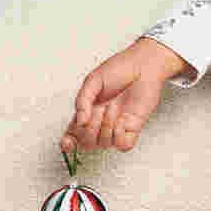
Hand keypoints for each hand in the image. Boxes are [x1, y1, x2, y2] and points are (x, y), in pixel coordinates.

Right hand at [60, 38, 184, 154]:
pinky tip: (122, 120)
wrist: (142, 64)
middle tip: (97, 111)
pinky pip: (124, 145)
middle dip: (89, 130)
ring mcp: (117, 125)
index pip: (74, 133)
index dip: (68, 142)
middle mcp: (101, 121)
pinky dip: (120, 136)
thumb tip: (79, 121)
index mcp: (88, 111)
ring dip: (106, 127)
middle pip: (88, 142)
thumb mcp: (93, 80)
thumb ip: (82, 100)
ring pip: (104, 144)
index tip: (67, 143)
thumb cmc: (120, 69)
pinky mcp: (134, 127)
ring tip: (113, 108)